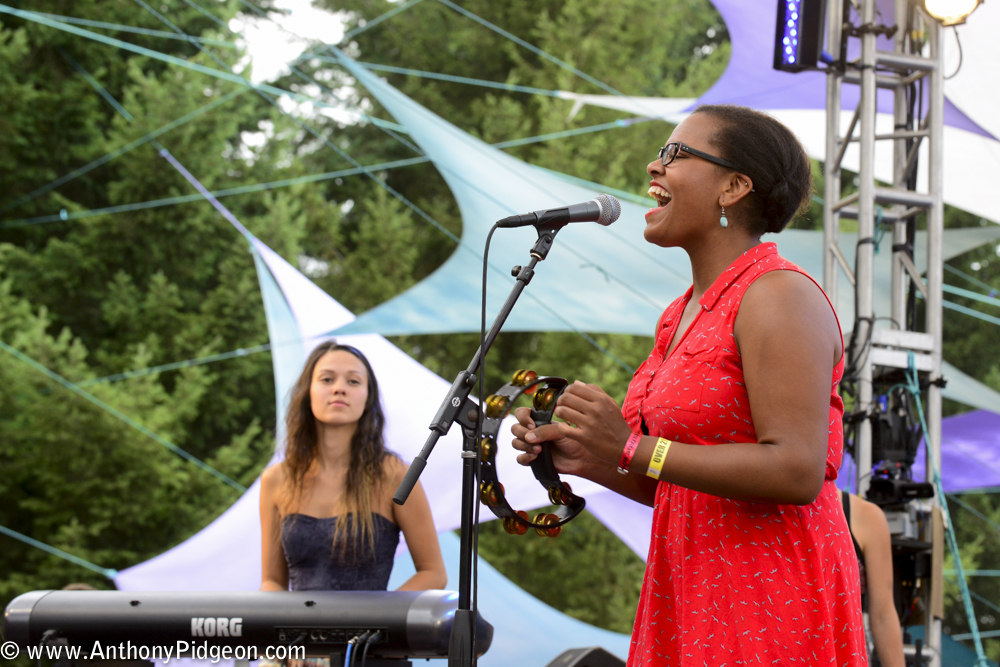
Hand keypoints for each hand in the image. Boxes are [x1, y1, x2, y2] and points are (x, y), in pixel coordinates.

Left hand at [510, 381, 632, 475]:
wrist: (625, 446)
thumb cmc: (616, 424)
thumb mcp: (610, 404)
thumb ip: (594, 391)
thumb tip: (576, 383)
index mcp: (601, 400)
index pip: (575, 387)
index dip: (567, 391)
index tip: (568, 397)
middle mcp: (595, 410)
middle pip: (566, 397)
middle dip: (561, 401)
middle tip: (563, 406)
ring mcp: (590, 424)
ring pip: (562, 411)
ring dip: (559, 413)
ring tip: (563, 416)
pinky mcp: (585, 438)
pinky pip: (564, 428)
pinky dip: (562, 427)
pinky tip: (566, 427)